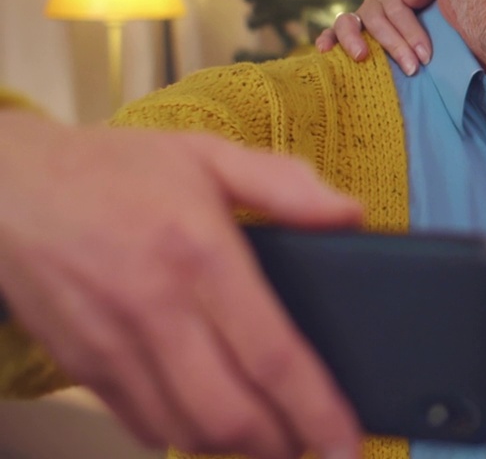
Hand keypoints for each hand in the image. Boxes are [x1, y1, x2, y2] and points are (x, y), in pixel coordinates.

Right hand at [0, 112, 364, 458]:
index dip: (316, 409)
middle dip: (281, 444)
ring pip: (185, 431)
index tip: (346, 441)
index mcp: (200, 255)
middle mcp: (155, 309)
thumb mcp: (208, 155)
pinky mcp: (81, 366)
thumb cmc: (115, 171)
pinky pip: (142, 424)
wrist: (6, 188)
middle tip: (312, 440)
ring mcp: (112, 345)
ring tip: (270, 432)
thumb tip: (350, 215)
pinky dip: (184, 433)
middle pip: (229, 415)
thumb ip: (285, 185)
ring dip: (235, 446)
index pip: (271, 355)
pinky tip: (210, 417)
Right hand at [315, 0, 437, 74]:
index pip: (399, 7)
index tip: (425, 56)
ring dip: (353, 39)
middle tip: (412, 68)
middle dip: (395, 45)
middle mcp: (373, 1)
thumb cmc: (432, 19)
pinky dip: (325, 39)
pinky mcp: (342, 33)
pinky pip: (330, 33)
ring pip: (347, 22)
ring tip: (361, 57)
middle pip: (377, 19)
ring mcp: (356, 17)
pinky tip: (324, 50)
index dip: (412, 31)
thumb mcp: (436, 3)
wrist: (427, 31)